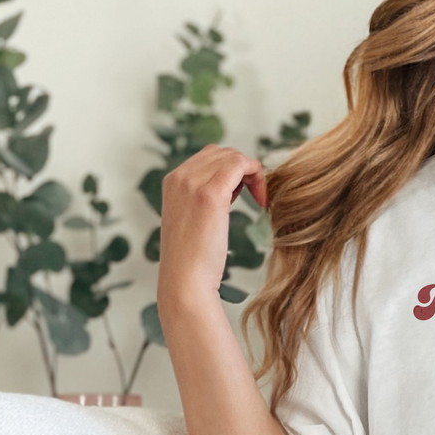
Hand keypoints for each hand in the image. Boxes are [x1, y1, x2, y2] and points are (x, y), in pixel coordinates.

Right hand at [158, 145, 266, 315]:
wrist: (185, 281)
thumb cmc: (194, 260)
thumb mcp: (195, 221)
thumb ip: (205, 199)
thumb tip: (231, 188)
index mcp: (173, 181)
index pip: (209, 157)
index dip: (232, 170)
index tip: (245, 195)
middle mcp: (179, 177)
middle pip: (222, 152)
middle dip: (243, 170)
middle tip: (255, 197)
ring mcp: (192, 183)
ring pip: (232, 156)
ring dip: (252, 174)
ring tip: (258, 200)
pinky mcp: (210, 194)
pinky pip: (239, 165)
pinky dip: (257, 176)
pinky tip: (262, 201)